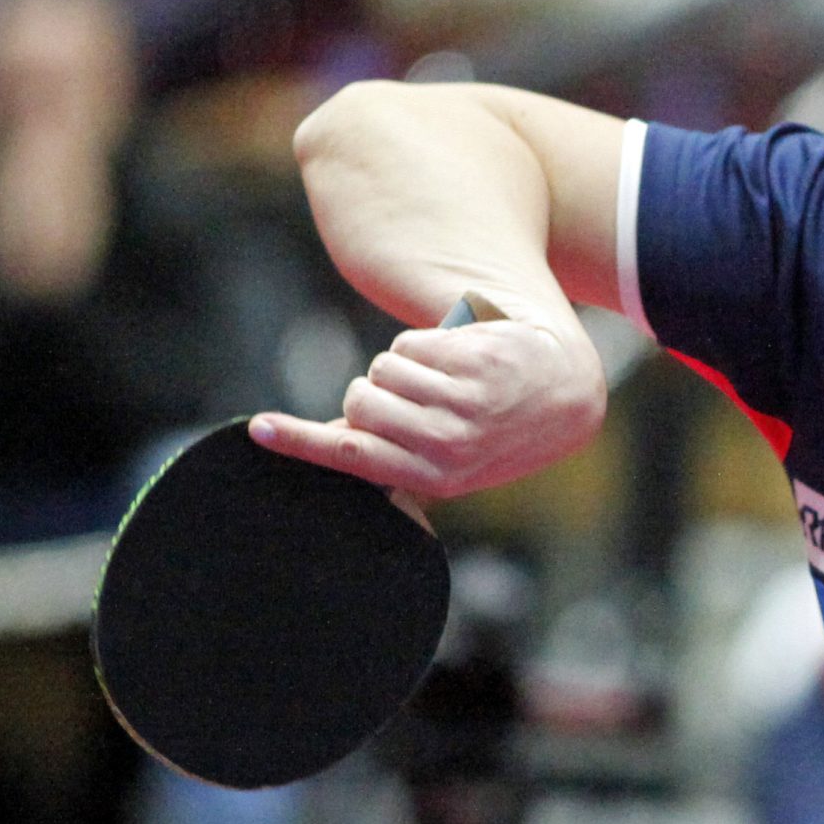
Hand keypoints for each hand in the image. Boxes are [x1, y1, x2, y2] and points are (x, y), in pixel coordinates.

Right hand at [247, 299, 605, 501]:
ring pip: (384, 368)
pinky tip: (466, 360)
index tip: (259, 430)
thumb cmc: (495, 428)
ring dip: (404, 367)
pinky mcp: (476, 363)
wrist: (564, 391)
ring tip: (449, 381)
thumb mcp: (451, 459)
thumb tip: (330, 441)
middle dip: (374, 392)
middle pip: (359, 401)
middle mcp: (449, 447)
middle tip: (418, 399)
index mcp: (435, 478)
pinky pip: (412, 344)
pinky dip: (428, 345)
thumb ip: (392, 452)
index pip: (352, 456)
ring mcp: (466, 404)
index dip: (301, 441)